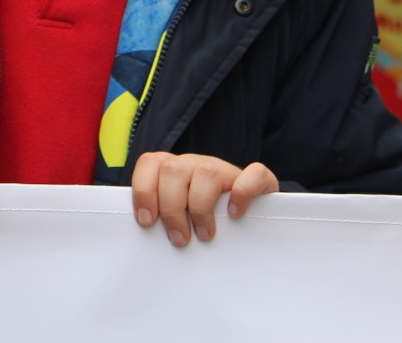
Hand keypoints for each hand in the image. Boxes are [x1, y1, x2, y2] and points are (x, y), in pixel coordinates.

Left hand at [130, 152, 277, 246]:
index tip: (147, 221)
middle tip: (179, 238)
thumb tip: (144, 235)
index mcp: (173, 170)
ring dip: (201, 207)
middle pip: (174, 170)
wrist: (252, 220)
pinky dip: (242, 193)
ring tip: (205, 234)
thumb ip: (160, 219)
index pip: (150, 163)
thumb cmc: (202, 225)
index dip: (144, 190)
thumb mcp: (177, 219)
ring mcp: (226, 170)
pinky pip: (253, 174)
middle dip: (172, 208)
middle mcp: (197, 165)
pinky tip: (235, 214)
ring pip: (206, 172)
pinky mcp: (258, 180)